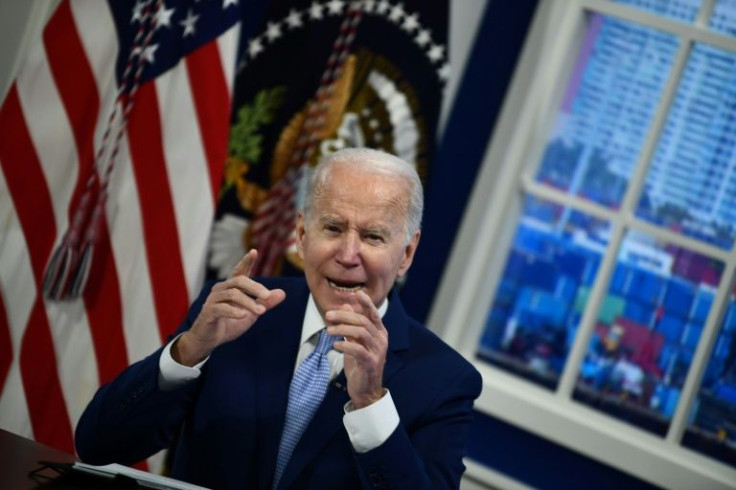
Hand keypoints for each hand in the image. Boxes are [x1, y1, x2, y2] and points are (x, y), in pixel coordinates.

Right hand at [173, 249, 285, 365]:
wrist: (209, 340)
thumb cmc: (229, 323)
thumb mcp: (251, 313)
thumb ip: (265, 303)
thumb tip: (282, 293)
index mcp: (231, 287)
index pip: (239, 271)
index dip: (246, 262)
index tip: (254, 252)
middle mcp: (221, 289)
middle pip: (239, 281)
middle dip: (255, 288)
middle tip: (267, 296)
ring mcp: (213, 300)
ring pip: (233, 294)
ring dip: (249, 302)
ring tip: (261, 312)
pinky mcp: (209, 312)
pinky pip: (222, 308)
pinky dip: (234, 311)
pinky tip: (243, 315)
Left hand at [326, 291, 387, 408]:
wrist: (365, 390)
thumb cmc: (360, 364)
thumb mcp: (355, 342)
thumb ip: (352, 325)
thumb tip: (347, 306)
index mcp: (379, 333)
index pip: (374, 314)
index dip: (366, 303)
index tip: (357, 293)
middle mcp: (381, 340)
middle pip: (363, 321)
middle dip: (344, 316)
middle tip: (328, 315)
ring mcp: (377, 352)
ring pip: (361, 333)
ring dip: (342, 329)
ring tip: (328, 331)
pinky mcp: (371, 363)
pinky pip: (358, 350)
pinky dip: (345, 345)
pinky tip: (335, 345)